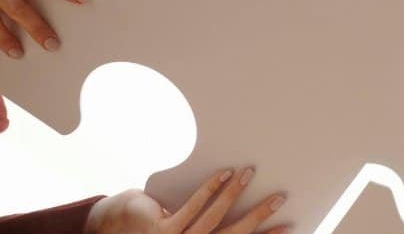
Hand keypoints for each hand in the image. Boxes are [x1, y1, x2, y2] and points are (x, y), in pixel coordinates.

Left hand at [84, 167, 288, 233]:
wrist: (115, 229)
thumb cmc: (155, 225)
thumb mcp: (186, 226)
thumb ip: (205, 221)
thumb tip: (236, 194)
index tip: (288, 225)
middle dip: (258, 217)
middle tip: (279, 198)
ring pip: (212, 220)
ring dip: (233, 195)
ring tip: (250, 174)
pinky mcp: (160, 230)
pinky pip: (190, 208)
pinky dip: (209, 190)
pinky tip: (222, 174)